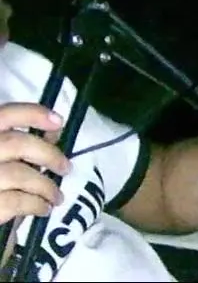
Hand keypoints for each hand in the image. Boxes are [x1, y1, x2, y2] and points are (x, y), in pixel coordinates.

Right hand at [0, 103, 69, 224]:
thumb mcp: (1, 157)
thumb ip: (18, 146)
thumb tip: (53, 135)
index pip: (4, 114)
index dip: (33, 114)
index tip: (59, 122)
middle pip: (17, 144)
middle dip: (49, 154)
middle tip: (66, 168)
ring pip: (21, 174)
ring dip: (47, 186)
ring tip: (57, 197)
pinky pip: (18, 201)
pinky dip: (36, 204)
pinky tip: (43, 209)